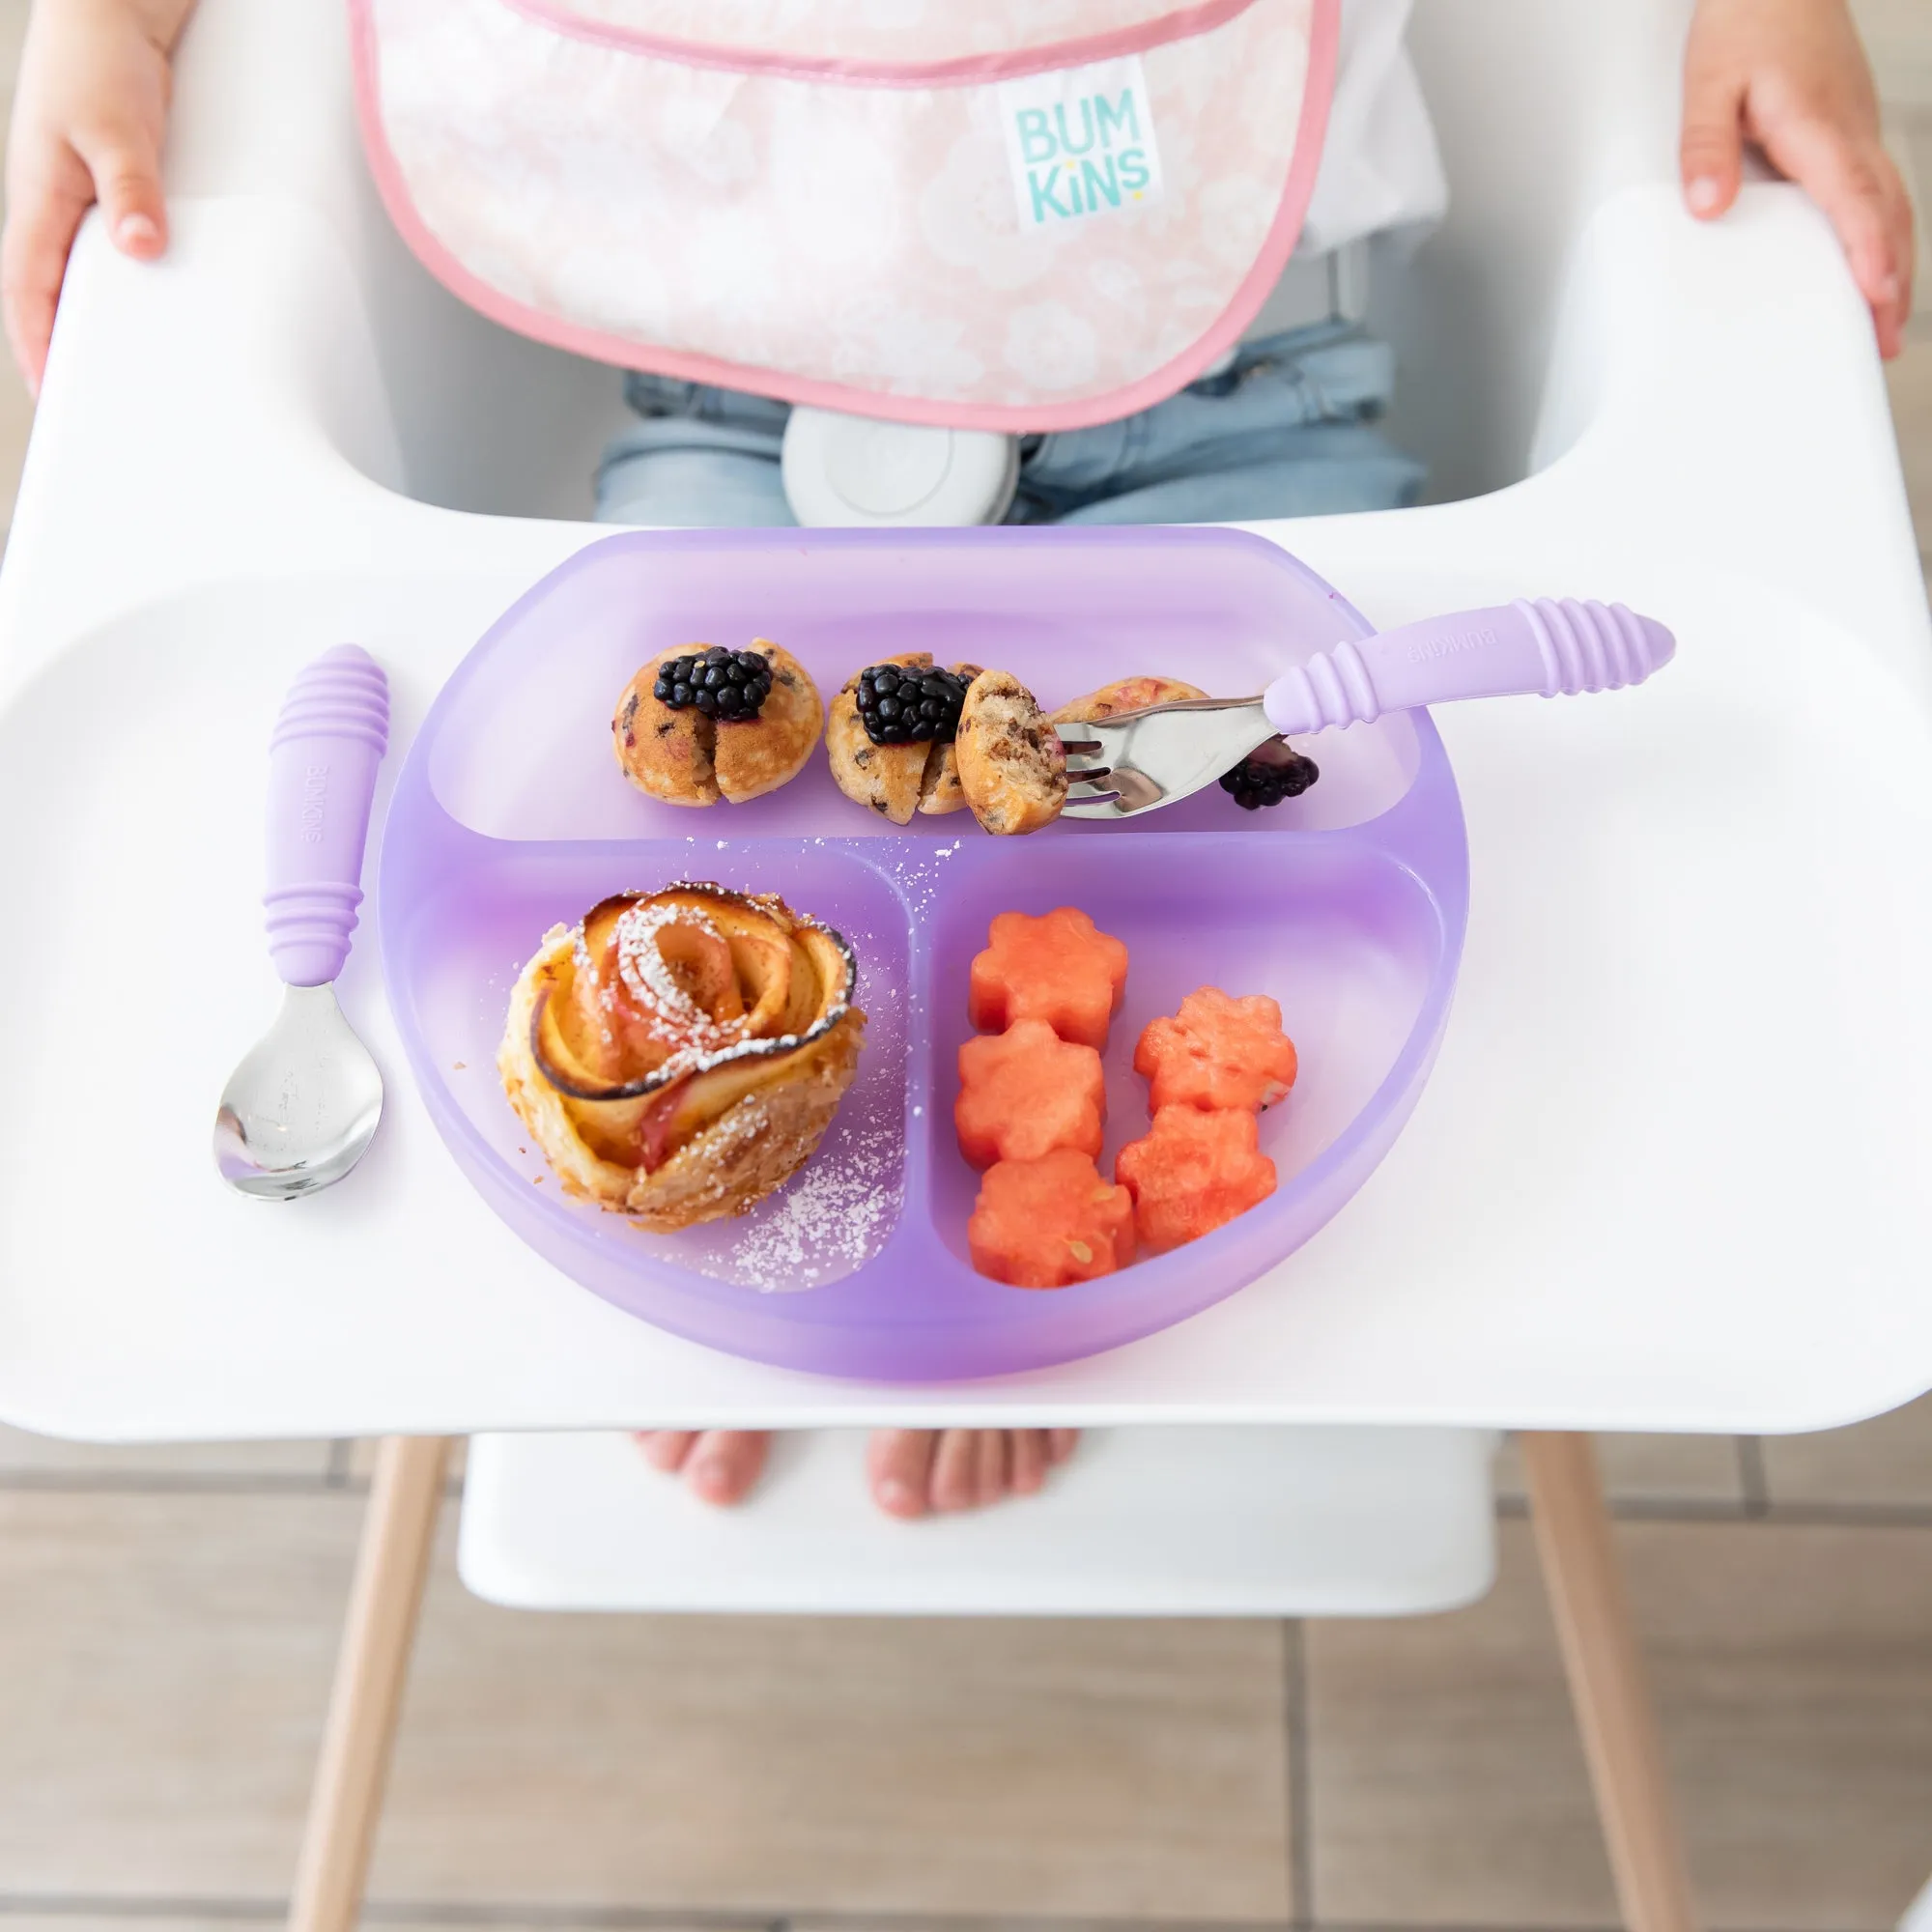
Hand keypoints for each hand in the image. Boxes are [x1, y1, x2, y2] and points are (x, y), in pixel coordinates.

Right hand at [2, 0, 196, 395]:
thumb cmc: (100, 60)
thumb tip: (142, 247)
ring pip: (83, 282)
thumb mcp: (117, 127)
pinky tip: (158, 318)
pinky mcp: (110, 197)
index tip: (54, 399)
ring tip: (132, 382)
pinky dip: (128, 292)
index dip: (36, 348)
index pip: (27, 294)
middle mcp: (51, 210)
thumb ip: (131, 188)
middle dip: (68, 355)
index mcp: (37, 202)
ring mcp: (79, 206)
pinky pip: (112, 258)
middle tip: (97, 413)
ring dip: (101, 328)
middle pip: (54, 299)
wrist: (110, 14)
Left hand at [1681, 0, 1915, 357]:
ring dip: (1894, 263)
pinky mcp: (1851, 132)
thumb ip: (1704, 145)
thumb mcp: (1708, 81)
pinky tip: (1872, 265)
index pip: (1854, 198)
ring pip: (1890, 206)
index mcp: (1819, 126)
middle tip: (1885, 341)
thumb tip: (1708, 203)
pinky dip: (1883, 235)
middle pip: (1887, 215)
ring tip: (1885, 322)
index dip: (1869, 250)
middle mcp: (1851, 133)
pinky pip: (1876, 193)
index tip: (1877, 294)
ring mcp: (1857, 132)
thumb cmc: (1748, 19)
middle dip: (1892, 280)